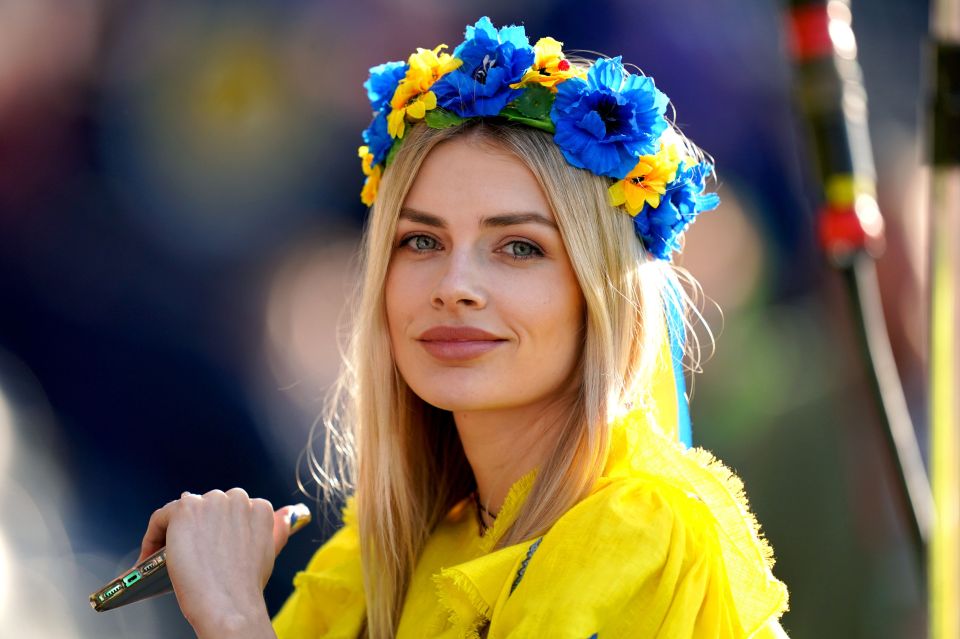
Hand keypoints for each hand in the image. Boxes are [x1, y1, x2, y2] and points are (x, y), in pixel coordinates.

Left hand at [137, 488, 293, 636]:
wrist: (230, 605)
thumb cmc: (245, 588)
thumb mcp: (266, 554)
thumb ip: (268, 533)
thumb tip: (270, 519)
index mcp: (259, 508)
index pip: (234, 509)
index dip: (219, 526)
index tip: (209, 543)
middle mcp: (238, 498)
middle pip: (210, 505)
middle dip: (199, 525)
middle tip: (188, 550)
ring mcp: (212, 502)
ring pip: (185, 510)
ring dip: (175, 529)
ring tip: (163, 555)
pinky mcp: (186, 510)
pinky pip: (161, 517)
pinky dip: (152, 536)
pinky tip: (147, 556)